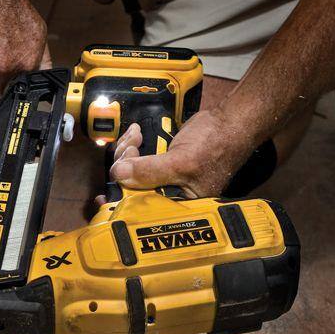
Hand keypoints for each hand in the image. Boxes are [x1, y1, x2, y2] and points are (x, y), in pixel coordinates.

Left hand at [108, 108, 252, 198]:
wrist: (228, 121)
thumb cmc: (217, 146)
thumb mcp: (183, 162)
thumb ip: (151, 171)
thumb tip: (119, 174)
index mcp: (179, 207)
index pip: (143, 212)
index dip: (122, 200)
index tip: (106, 192)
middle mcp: (169, 196)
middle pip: (131, 190)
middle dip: (124, 167)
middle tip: (132, 149)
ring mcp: (162, 178)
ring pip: (130, 172)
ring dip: (126, 152)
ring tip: (136, 137)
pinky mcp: (159, 162)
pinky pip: (136, 159)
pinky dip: (131, 146)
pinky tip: (136, 135)